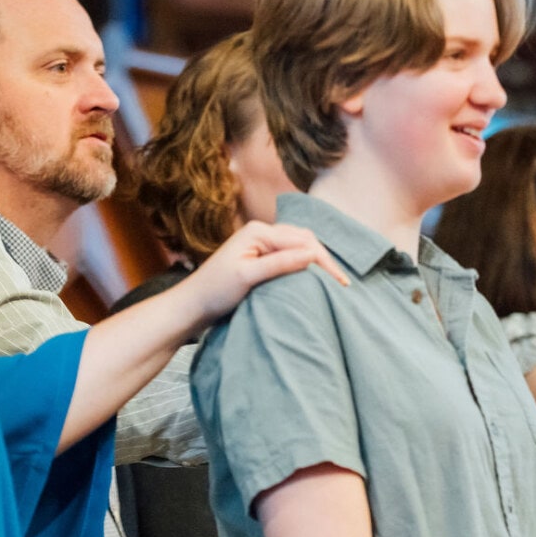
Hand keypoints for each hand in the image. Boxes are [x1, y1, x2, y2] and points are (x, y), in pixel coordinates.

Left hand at [178, 220, 348, 327]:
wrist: (193, 304)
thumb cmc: (215, 291)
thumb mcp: (248, 277)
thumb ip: (279, 263)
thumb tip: (312, 254)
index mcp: (259, 232)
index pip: (302, 242)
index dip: (324, 262)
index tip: (341, 283)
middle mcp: (262, 232)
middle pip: (304, 239)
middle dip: (324, 259)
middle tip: (343, 283)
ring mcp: (261, 243)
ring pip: (299, 246)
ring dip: (316, 261)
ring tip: (333, 281)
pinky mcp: (261, 256)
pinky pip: (290, 255)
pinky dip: (305, 264)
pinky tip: (313, 277)